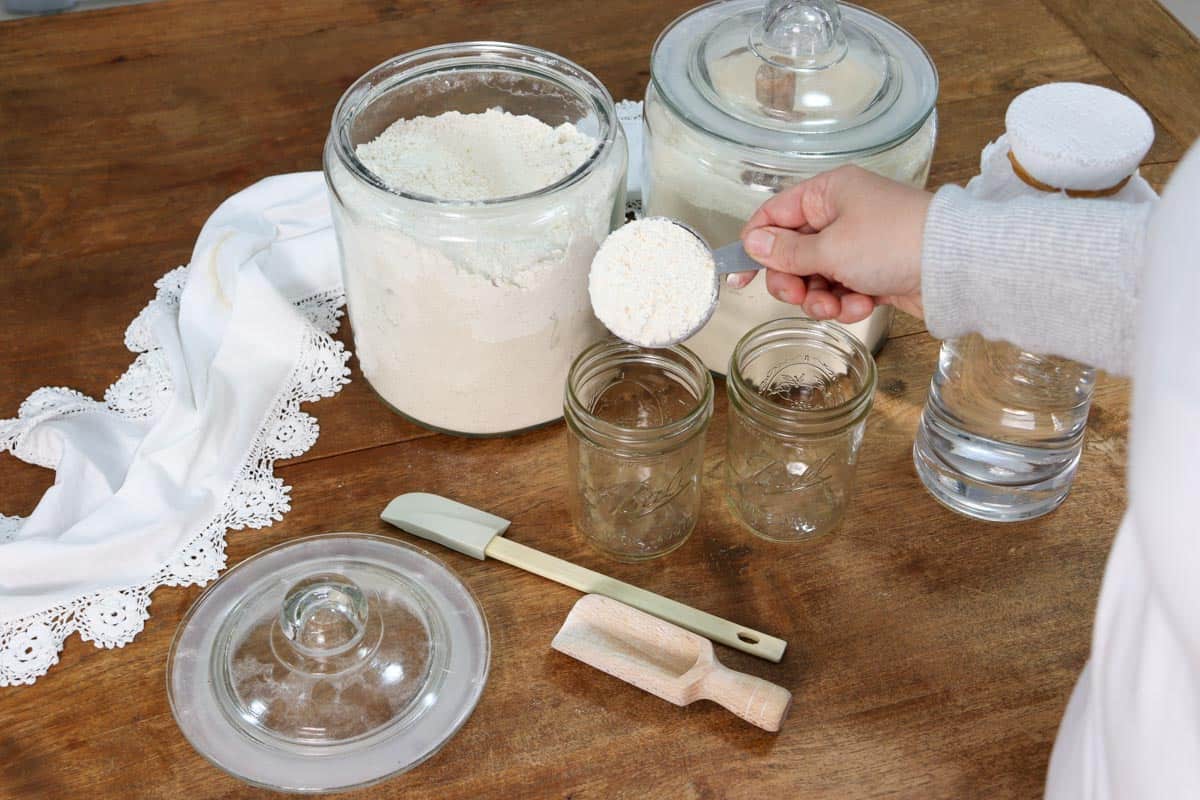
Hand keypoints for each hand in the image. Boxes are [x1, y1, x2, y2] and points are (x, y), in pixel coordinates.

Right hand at [735, 165, 931, 322]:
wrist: (955, 265)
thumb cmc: (892, 242)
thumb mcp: (829, 248)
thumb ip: (786, 251)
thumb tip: (751, 242)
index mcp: (827, 192)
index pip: (774, 216)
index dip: (754, 247)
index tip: (741, 280)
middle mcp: (841, 213)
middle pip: (793, 252)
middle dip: (794, 282)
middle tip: (800, 297)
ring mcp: (859, 243)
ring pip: (817, 277)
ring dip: (822, 298)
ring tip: (839, 305)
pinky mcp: (876, 271)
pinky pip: (843, 290)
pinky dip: (848, 302)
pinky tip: (864, 304)